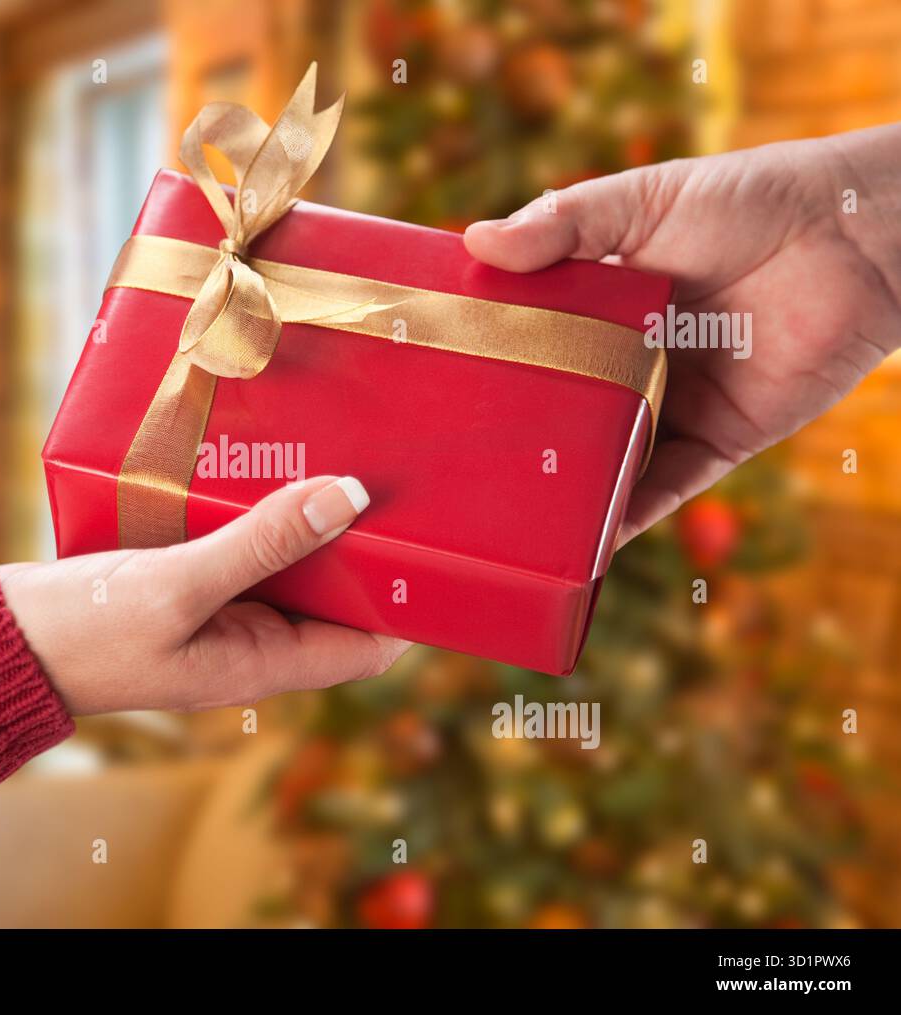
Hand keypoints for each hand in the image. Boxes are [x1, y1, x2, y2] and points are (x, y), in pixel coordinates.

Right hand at [0, 476, 409, 714]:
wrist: (3, 640)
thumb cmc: (86, 631)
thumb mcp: (179, 585)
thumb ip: (262, 543)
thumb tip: (346, 498)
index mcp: (261, 665)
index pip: (367, 647)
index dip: (405, 604)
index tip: (434, 544)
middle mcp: (250, 642)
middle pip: (333, 599)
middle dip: (360, 548)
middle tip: (388, 476)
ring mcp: (219, 613)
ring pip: (288, 569)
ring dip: (309, 524)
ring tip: (338, 458)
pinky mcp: (188, 584)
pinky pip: (243, 549)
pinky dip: (261, 516)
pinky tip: (267, 468)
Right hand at [464, 124, 900, 543]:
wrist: (853, 234)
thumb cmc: (749, 200)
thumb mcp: (641, 200)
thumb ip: (562, 224)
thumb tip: (474, 243)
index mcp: (603, 307)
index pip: (532, 344)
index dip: (488, 366)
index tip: (432, 387)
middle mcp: (630, 363)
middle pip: (563, 412)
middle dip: (516, 441)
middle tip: (453, 468)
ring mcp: (670, 406)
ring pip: (606, 460)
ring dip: (563, 492)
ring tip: (503, 522)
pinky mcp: (716, 442)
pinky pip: (664, 489)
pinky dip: (627, 518)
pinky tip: (584, 542)